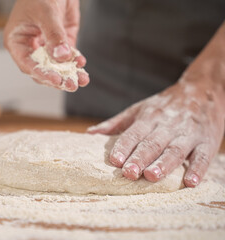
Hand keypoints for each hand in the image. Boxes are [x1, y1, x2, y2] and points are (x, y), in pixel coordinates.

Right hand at [4, 0, 88, 91]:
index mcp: (17, 42)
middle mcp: (31, 47)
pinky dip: (76, 62)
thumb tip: (62, 57)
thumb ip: (54, 35)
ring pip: (57, 66)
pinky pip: (68, 57)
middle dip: (58, 78)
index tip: (56, 80)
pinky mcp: (61, 42)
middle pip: (43, 70)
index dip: (41, 74)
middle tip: (71, 85)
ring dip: (70, 74)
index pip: (28, 64)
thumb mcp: (45, 12)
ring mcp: (47, 46)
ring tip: (82, 80)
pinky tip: (82, 64)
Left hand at [88, 79, 224, 186]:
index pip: (134, 133)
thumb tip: (90, 133)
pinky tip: (190, 182)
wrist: (202, 90)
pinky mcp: (207, 141)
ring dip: (164, 164)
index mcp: (149, 117)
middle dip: (140, 158)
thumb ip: (115, 123)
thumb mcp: (139, 109)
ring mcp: (188, 133)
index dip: (124, 146)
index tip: (114, 161)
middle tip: (128, 173)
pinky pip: (203, 156)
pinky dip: (198, 168)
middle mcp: (167, 125)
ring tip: (151, 176)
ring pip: (175, 150)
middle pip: (152, 143)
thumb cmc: (164, 105)